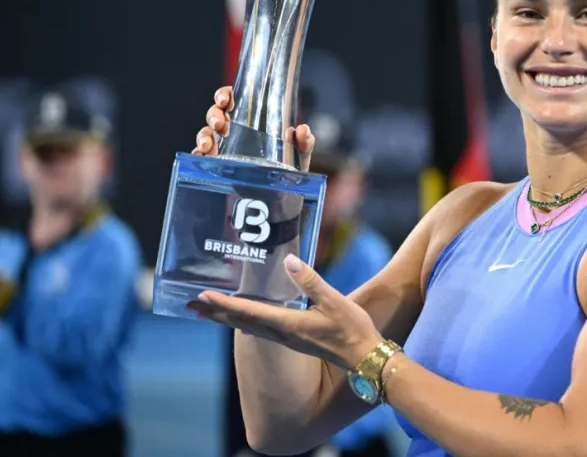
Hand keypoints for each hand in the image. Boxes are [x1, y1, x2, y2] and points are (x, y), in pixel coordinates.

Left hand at [188, 254, 382, 370]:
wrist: (364, 357)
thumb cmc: (352, 329)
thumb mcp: (334, 301)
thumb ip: (310, 281)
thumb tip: (288, 260)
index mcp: (288, 324)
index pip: (248, 312)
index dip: (224, 304)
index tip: (202, 297)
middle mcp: (281, 334)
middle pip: (240, 322)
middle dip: (214, 313)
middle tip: (189, 305)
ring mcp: (286, 339)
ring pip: (246, 327)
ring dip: (225, 318)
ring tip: (206, 311)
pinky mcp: (292, 340)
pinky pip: (259, 330)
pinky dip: (243, 322)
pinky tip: (240, 320)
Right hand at [192, 86, 315, 172]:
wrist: (282, 196)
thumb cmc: (290, 167)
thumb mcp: (299, 153)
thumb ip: (304, 142)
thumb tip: (302, 129)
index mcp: (252, 119)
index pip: (232, 99)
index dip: (224, 95)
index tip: (224, 100)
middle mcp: (235, 130)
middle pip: (216, 114)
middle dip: (213, 115)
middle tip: (219, 124)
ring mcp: (224, 147)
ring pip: (206, 133)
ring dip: (204, 136)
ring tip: (208, 145)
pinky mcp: (219, 164)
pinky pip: (203, 155)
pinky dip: (198, 154)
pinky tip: (200, 156)